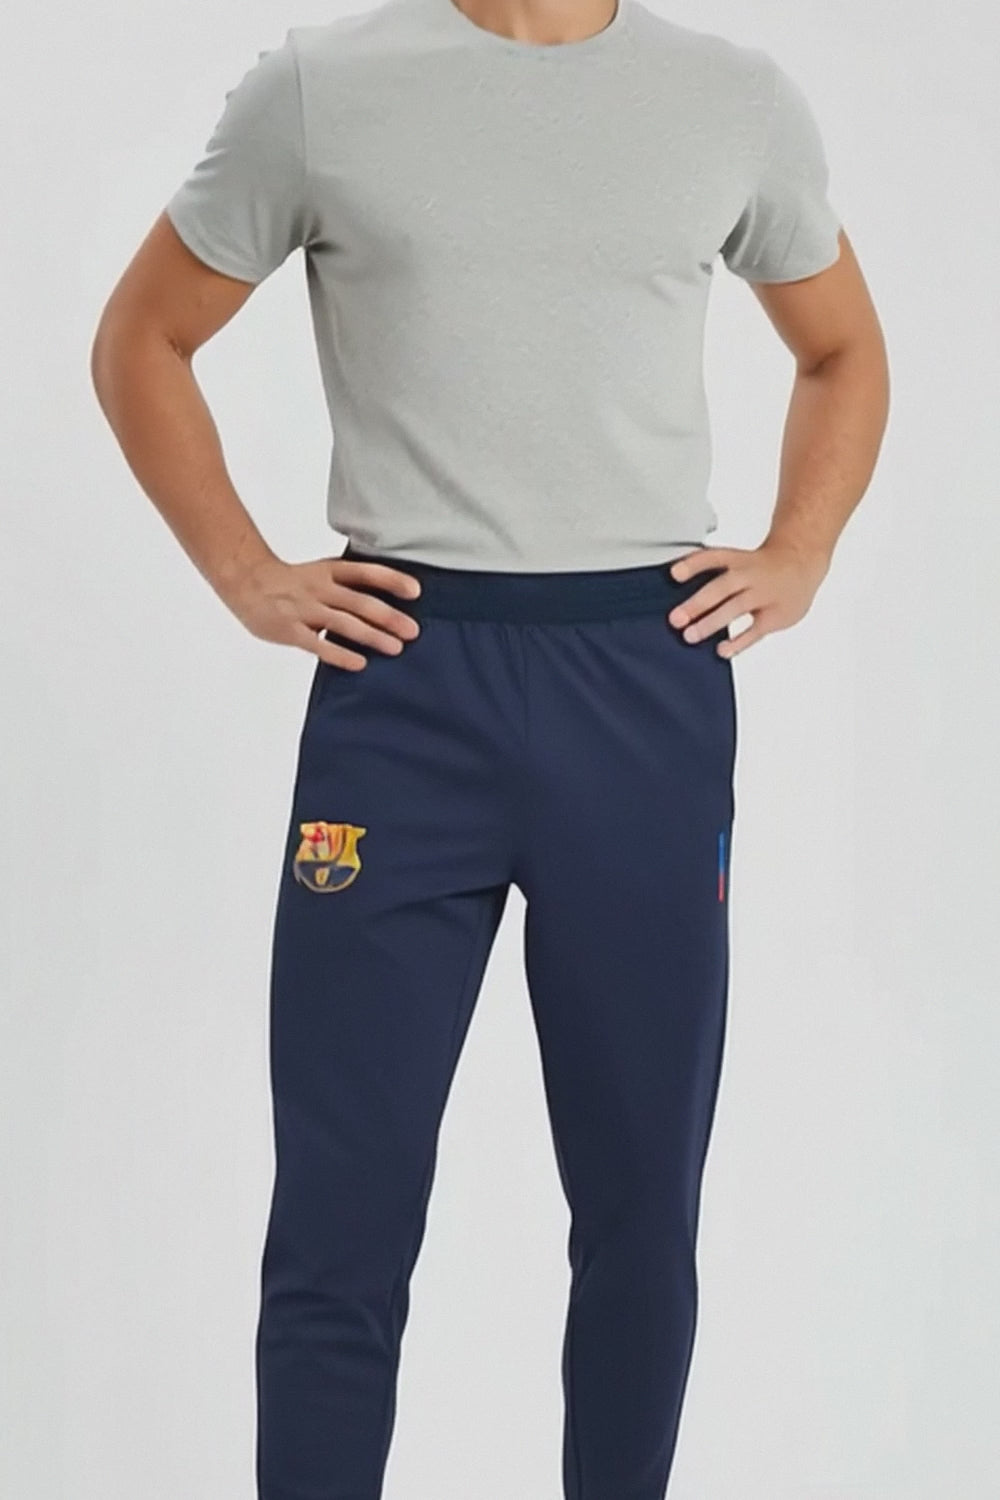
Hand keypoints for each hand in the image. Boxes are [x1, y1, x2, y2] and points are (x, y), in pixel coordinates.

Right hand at [222, 553, 422, 670]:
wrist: (245, 580)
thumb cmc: (290, 582)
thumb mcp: (320, 573)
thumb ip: (347, 587)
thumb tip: (386, 605)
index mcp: (329, 571)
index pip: (366, 573)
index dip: (392, 580)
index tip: (416, 591)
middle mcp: (319, 589)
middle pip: (360, 602)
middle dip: (389, 617)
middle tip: (413, 631)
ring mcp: (304, 610)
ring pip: (344, 623)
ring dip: (372, 636)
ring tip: (395, 648)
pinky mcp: (290, 630)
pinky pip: (318, 644)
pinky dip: (339, 654)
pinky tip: (359, 663)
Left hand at [667, 540, 829, 658]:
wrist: (802, 562)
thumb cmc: (760, 566)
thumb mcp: (738, 559)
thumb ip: (711, 572)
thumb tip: (676, 591)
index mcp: (737, 559)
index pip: (713, 558)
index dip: (693, 564)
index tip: (674, 574)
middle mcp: (750, 574)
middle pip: (722, 587)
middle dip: (697, 604)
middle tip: (676, 619)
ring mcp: (764, 594)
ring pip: (736, 608)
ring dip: (711, 623)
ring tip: (690, 636)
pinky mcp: (776, 615)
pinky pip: (756, 630)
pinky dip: (738, 642)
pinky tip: (722, 650)